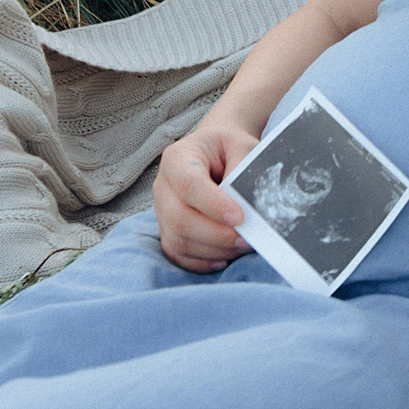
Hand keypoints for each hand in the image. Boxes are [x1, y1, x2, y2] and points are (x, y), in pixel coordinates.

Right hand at [151, 108, 263, 272]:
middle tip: (247, 238)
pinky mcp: (167, 230)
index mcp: (177, 158)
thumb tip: (244, 205)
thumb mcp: (242, 147)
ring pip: (178, 241)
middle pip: (179, 219)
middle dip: (216, 235)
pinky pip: (177, 255)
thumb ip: (243, 170)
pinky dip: (201, 262)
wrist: (215, 151)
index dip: (214, 205)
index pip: (189, 185)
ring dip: (213, 250)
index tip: (240, 217)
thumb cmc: (229, 148)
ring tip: (242, 245)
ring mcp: (162, 211)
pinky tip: (224, 258)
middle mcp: (163, 186)